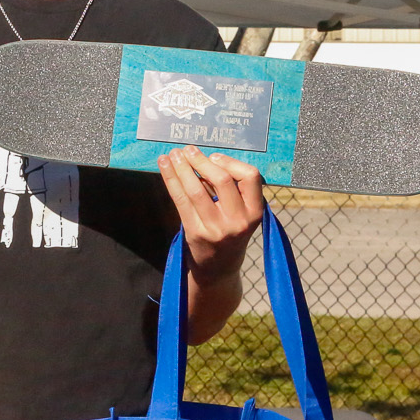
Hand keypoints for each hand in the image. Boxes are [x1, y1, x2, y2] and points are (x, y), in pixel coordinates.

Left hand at [157, 146, 264, 284]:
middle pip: (222, 180)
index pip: (251, 177)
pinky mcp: (196, 233)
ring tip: (173, 153)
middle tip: (188, 150)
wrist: (219, 269)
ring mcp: (216, 228)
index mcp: (255, 212)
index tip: (215, 157)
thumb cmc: (230, 233)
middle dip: (202, 161)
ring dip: (182, 167)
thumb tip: (204, 157)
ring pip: (197, 189)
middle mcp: (238, 221)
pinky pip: (180, 200)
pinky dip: (171, 179)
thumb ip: (231, 190)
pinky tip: (164, 165)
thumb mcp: (243, 215)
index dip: (232, 162)